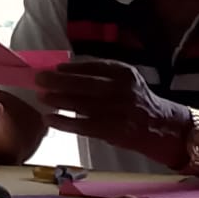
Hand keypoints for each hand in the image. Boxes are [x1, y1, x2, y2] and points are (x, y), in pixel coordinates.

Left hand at [35, 60, 187, 165]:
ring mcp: (117, 111)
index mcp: (124, 73)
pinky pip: (82, 125)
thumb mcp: (125, 79)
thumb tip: (63, 71)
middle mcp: (121, 90)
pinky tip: (48, 118)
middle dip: (59, 81)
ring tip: (41, 97)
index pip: (92, 67)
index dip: (70, 68)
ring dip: (58, 100)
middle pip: (84, 84)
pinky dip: (63, 122)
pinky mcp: (112, 130)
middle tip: (39, 79)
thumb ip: (100, 74)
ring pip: (81, 104)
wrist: (160, 126)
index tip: (53, 68)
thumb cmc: (135, 100)